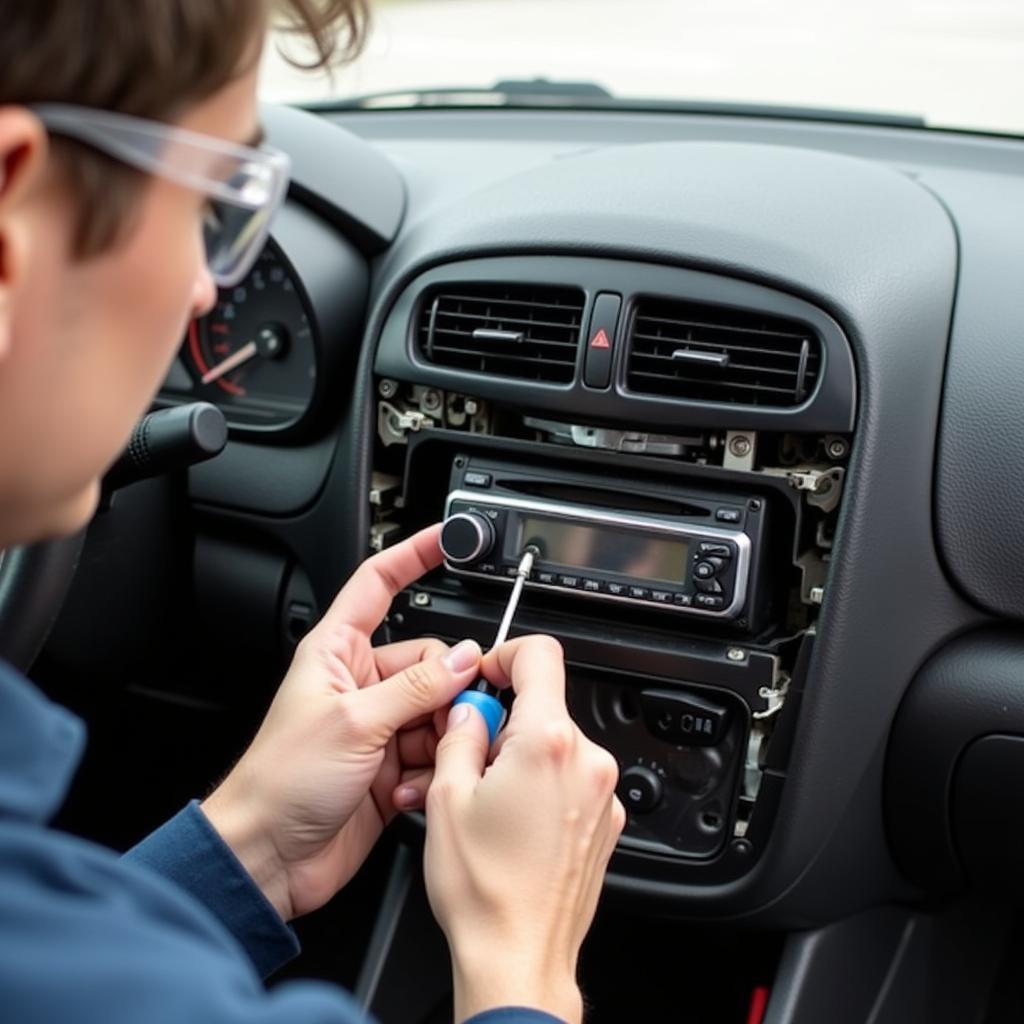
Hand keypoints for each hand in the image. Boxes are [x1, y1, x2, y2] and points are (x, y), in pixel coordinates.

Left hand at [201, 524, 482, 921]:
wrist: (269, 855)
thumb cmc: (280, 781)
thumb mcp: (354, 722)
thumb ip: (418, 686)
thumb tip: (466, 659)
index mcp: (338, 652)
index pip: (379, 585)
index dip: (413, 556)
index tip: (447, 537)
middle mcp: (362, 684)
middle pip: (432, 659)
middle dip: (449, 689)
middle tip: (453, 716)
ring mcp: (379, 725)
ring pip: (441, 708)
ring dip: (443, 737)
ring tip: (424, 762)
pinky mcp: (392, 765)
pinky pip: (436, 751)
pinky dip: (434, 770)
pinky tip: (411, 789)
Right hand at [423, 635, 624, 1023]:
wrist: (518, 956)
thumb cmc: (485, 890)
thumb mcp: (447, 797)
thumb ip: (459, 734)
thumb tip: (468, 710)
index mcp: (549, 743)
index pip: (540, 655)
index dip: (506, 655)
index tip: (487, 675)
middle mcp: (588, 762)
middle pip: (544, 706)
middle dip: (504, 722)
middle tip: (469, 760)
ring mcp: (603, 794)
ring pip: (556, 745)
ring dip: (522, 757)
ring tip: (489, 803)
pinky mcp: (607, 821)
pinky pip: (572, 779)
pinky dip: (543, 785)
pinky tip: (514, 823)